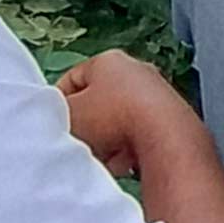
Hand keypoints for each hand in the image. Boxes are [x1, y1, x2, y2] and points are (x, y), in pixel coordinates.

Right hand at [58, 50, 199, 177]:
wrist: (165, 137)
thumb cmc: (112, 118)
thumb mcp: (70, 114)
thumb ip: (55, 114)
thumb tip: (56, 120)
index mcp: (109, 60)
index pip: (72, 79)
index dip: (58, 104)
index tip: (53, 125)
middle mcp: (137, 71)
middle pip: (97, 103)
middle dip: (85, 126)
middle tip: (77, 142)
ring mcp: (157, 94)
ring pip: (117, 122)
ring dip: (106, 141)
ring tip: (102, 155)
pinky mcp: (171, 118)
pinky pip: (138, 135)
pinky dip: (128, 148)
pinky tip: (123, 162)